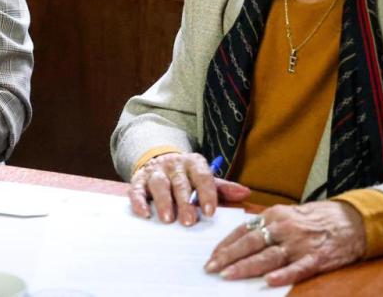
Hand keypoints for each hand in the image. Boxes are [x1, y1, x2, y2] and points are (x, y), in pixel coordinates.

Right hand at [128, 152, 248, 225]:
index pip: (202, 176)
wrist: (159, 160)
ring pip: (159, 184)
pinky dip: (139, 201)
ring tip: (168, 219)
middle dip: (185, 202)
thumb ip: (223, 188)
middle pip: (180, 183)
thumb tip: (245, 193)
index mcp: (194, 163)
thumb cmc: (187, 176)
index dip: (207, 194)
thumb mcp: (206, 178)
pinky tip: (144, 214)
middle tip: (189, 221)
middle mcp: (174, 165)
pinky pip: (137, 189)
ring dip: (163, 201)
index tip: (210, 212)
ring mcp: (156, 171)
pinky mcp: (139, 179)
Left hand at [205, 201, 365, 285]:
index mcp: (275, 215)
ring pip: (268, 256)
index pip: (243, 230)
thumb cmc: (317, 219)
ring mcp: (300, 243)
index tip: (211, 256)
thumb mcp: (288, 214)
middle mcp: (284, 227)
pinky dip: (283, 275)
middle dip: (228, 256)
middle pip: (251, 243)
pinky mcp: (316, 258)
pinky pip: (297, 268)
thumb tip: (241, 239)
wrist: (352, 221)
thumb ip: (266, 225)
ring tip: (228, 275)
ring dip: (246, 266)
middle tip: (211, 268)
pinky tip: (269, 282)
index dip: (226, 244)